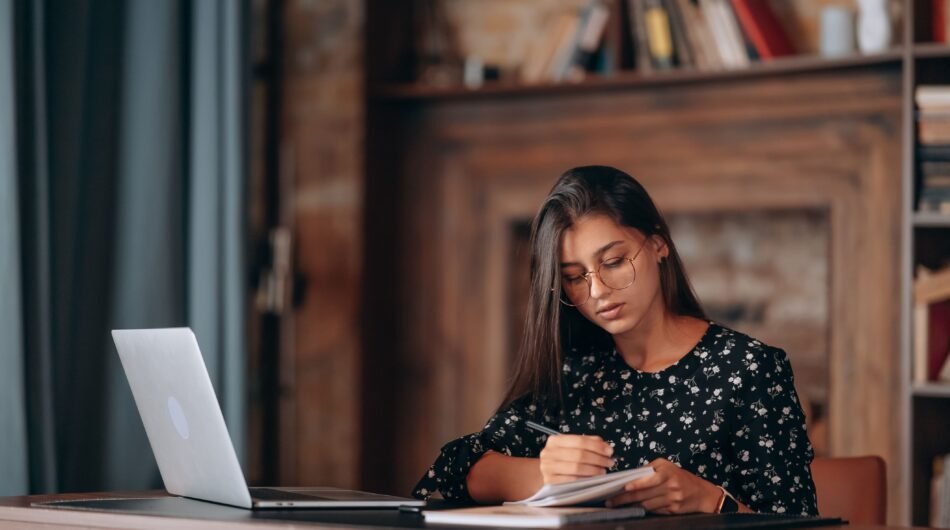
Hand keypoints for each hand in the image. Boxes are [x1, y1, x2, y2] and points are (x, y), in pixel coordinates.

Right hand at [538, 434, 614, 483]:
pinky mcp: (550, 482)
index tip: (609, 451)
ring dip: (593, 470)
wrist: (547, 474)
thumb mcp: (571, 447)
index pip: (579, 441)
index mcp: (555, 441)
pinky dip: (585, 480)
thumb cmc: (562, 460)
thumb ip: (588, 443)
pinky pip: (572, 481)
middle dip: (598, 459)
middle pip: (579, 454)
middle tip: (609, 462)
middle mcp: (549, 453)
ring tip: (603, 471)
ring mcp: (548, 468)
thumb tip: (605, 446)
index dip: (597, 446)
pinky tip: (593, 479)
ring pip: (576, 468)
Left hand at [605, 458, 720, 513]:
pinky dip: (643, 509)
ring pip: (647, 504)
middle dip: (625, 498)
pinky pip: (654, 510)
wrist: (702, 493)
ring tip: (617, 505)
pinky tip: (633, 508)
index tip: (622, 488)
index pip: (648, 479)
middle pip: (643, 494)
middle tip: (610, 501)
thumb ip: (649, 469)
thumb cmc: (680, 476)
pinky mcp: (672, 510)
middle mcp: (670, 486)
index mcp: (667, 473)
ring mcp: (672, 500)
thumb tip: (631, 475)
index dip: (635, 485)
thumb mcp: (666, 466)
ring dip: (631, 505)